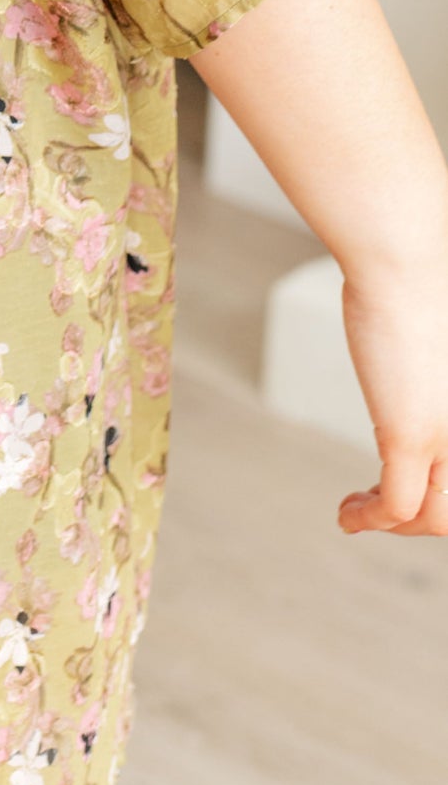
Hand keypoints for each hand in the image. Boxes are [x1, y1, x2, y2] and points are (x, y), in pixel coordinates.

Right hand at [337, 262, 447, 535]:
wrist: (404, 260)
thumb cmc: (422, 284)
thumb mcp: (440, 348)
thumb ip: (436, 377)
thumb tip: (423, 382)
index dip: (442, 491)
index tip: (407, 487)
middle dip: (419, 519)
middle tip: (382, 507)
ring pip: (437, 519)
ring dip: (396, 525)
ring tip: (360, 512)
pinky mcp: (412, 433)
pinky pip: (398, 504)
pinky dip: (370, 519)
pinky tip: (347, 515)